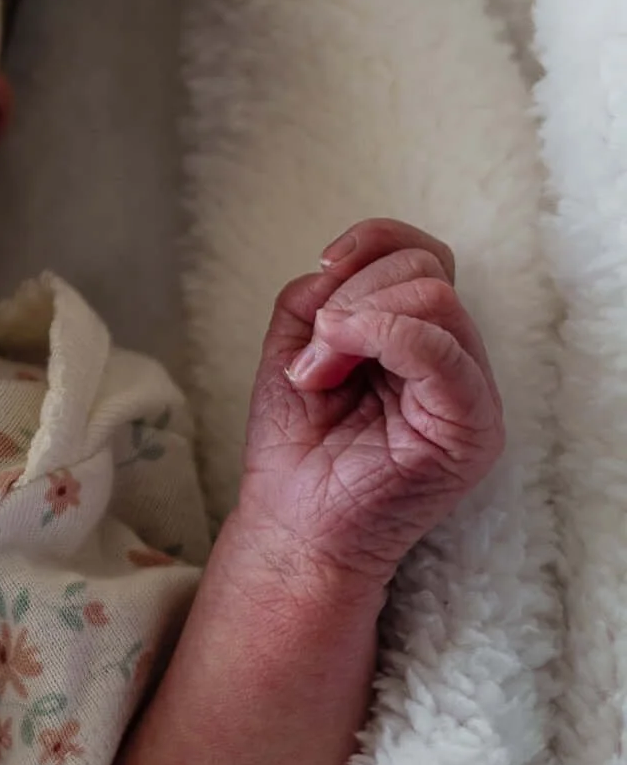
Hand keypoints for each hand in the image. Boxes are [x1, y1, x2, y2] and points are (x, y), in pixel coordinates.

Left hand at [232, 218, 505, 592]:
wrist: (293, 523)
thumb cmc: (297, 444)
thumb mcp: (294, 344)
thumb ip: (320, 294)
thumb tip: (341, 264)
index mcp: (421, 337)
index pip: (424, 255)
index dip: (373, 242)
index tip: (324, 266)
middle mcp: (455, 360)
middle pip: (426, 270)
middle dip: (353, 293)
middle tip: (316, 352)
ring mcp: (471, 394)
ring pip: (434, 298)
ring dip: (356, 318)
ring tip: (321, 371)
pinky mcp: (471, 428)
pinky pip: (440, 349)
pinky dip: (381, 334)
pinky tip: (337, 364)